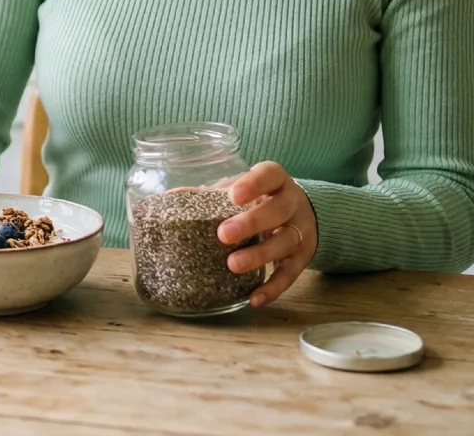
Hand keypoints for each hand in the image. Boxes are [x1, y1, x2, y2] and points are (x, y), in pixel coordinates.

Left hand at [216, 161, 318, 308]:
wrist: (301, 214)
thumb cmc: (261, 199)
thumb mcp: (242, 191)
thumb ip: (211, 194)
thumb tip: (170, 197)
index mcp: (276, 181)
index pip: (270, 175)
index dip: (254, 184)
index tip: (233, 195)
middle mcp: (293, 204)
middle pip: (278, 210)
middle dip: (252, 222)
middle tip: (224, 234)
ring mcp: (301, 231)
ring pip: (286, 241)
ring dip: (259, 254)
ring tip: (233, 264)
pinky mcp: (303, 257)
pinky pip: (290, 274)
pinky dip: (273, 287)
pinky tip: (254, 298)